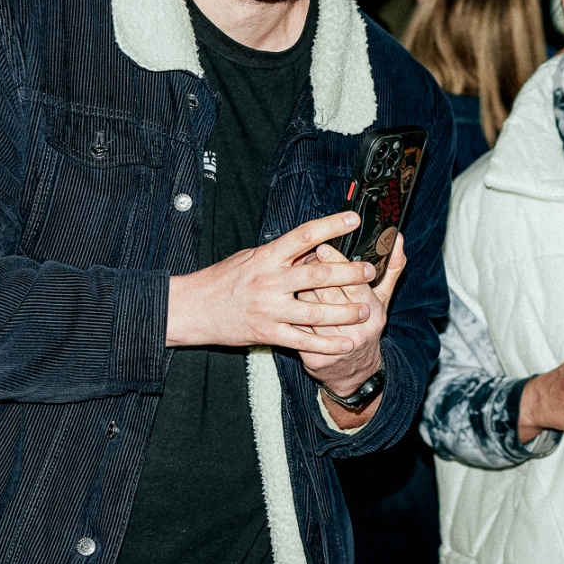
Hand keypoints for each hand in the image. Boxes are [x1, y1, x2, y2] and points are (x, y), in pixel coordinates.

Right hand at [167, 212, 375, 352]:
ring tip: (365, 310)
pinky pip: (302, 340)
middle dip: (349, 273)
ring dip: (344, 312)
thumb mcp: (251, 257)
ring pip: (315, 311)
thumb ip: (282, 254)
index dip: (331, 226)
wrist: (193, 308)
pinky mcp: (266, 333)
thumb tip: (313, 246)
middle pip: (318, 274)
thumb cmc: (223, 279)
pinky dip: (326, 343)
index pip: (304, 235)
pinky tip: (344, 343)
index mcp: (267, 256)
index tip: (353, 220)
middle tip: (370, 271)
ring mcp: (269, 308)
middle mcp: (270, 280)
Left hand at [297, 232, 407, 404]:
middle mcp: (357, 331)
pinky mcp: (315, 358)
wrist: (354, 372)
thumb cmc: (366, 326)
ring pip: (309, 308)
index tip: (322, 247)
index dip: (337, 265)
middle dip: (313, 273)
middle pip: (328, 294)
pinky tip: (288, 300)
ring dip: (299, 289)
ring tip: (294, 276)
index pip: (354, 284)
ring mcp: (335, 347)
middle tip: (301, 257)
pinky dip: (291, 310)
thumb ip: (391, 267)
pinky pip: (297, 327)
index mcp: (374, 313)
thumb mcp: (383, 299)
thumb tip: (397, 237)